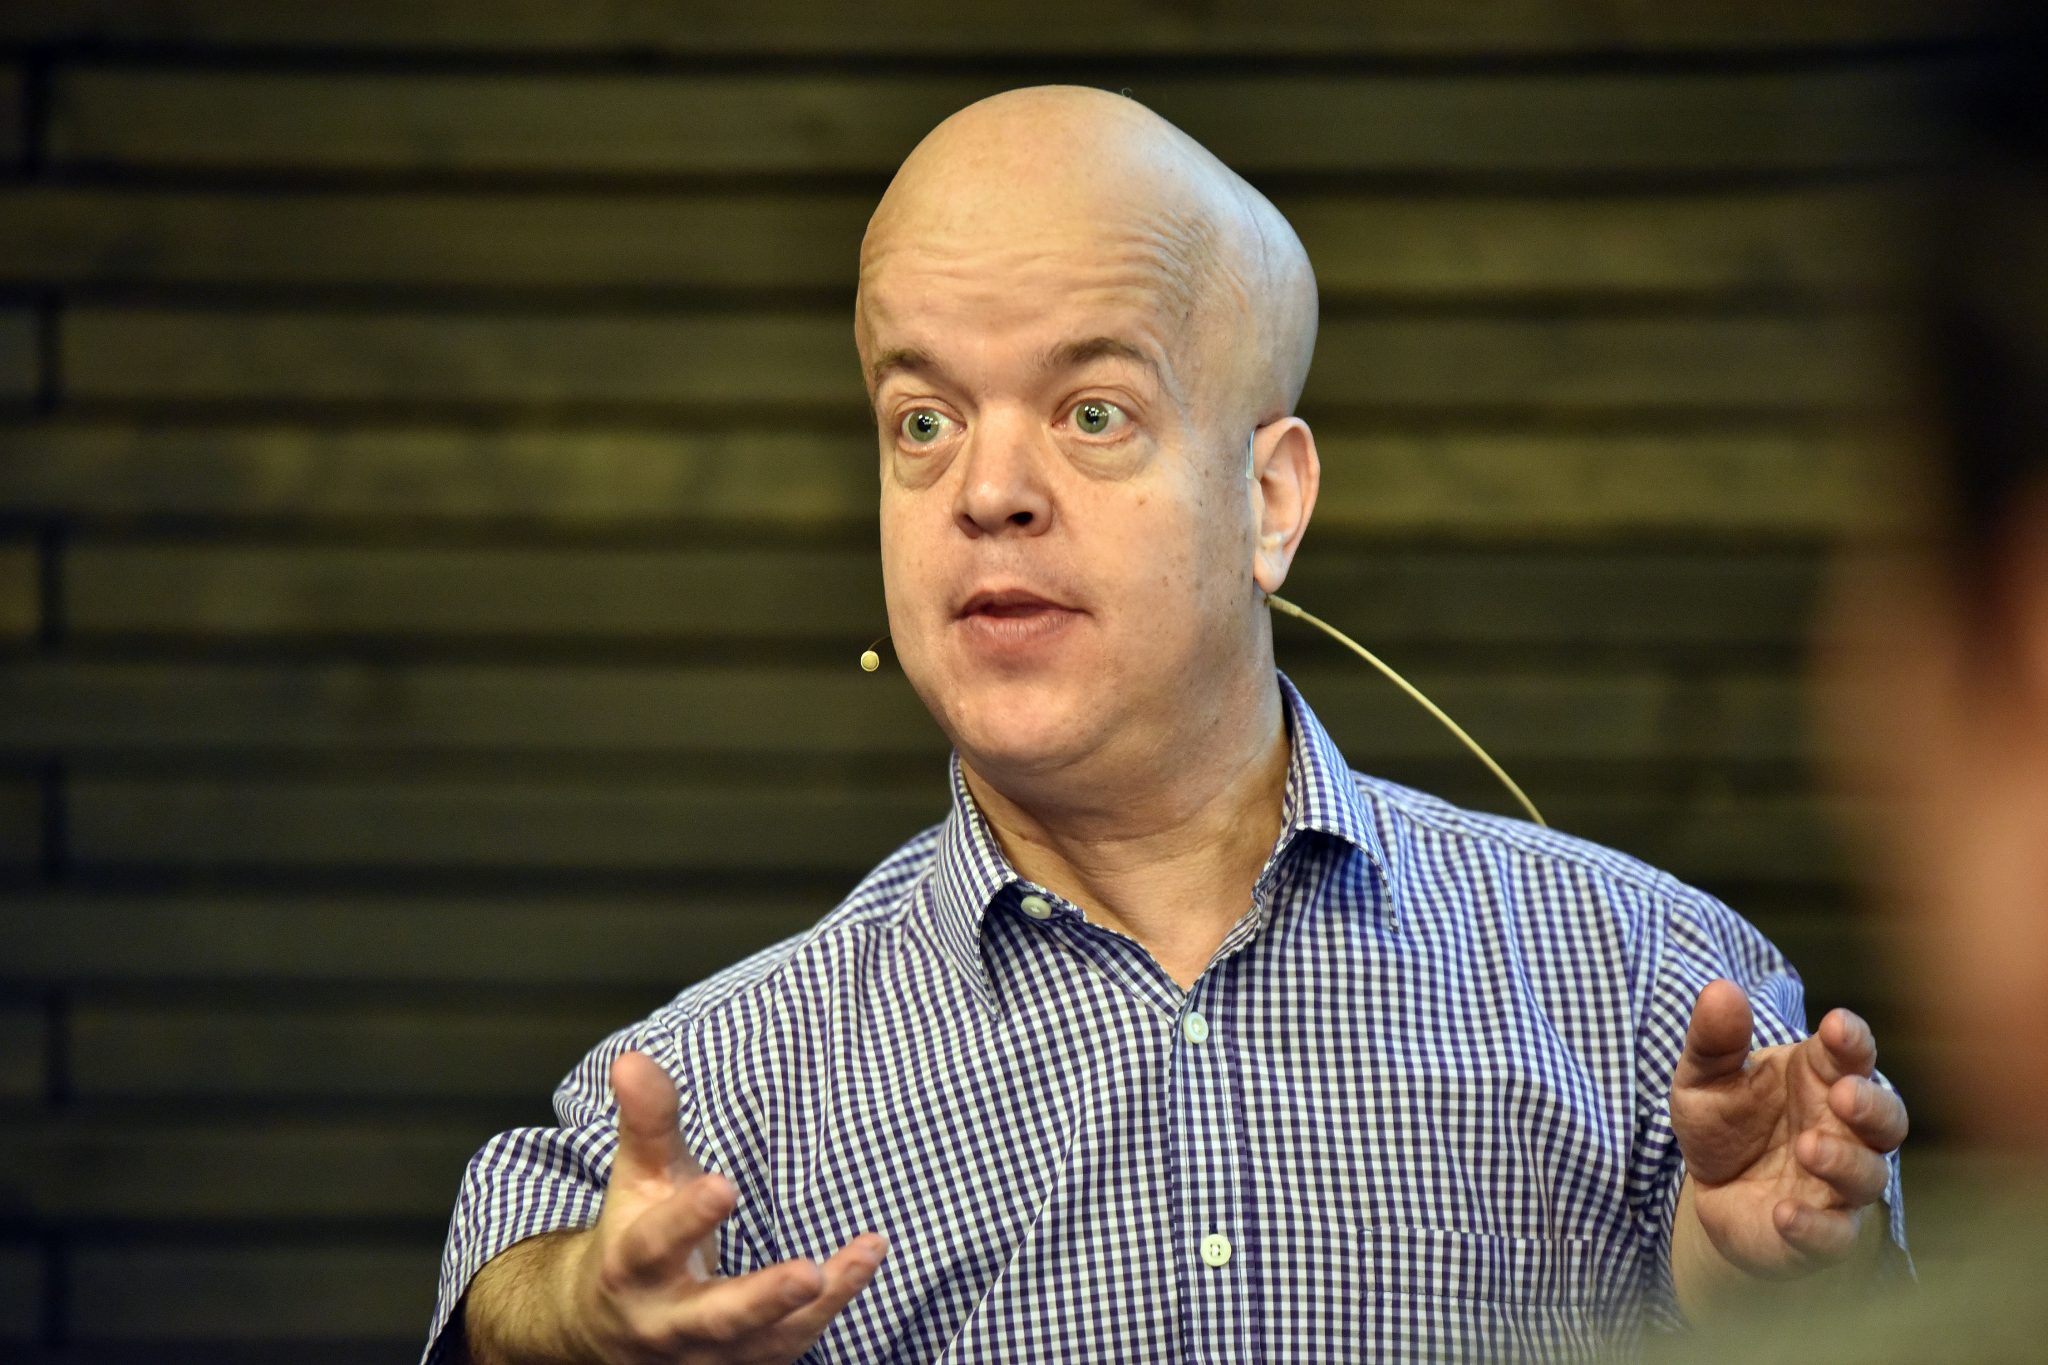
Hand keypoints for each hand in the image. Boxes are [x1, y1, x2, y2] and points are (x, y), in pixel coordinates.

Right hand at [566, 1051, 886, 1363]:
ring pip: (765, 1342)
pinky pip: (788, 1348)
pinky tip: (863, 1264)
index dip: (687, 1218)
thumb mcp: (638, 1177)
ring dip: (819, 1307)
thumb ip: (647, 1122)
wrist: (607, 1327)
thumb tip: (632, 1059)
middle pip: (717, 1318)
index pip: (655, 1246)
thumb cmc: (635, 1232)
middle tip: (807, 1274)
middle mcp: (667, 1322)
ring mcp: (707, 1355)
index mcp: (632, 1268)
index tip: (724, 1184)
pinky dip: (829, 1312)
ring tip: (863, 1255)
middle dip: (763, 1299)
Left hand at [1668, 981, 1906, 1291]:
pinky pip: (1833, 1235)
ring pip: (1868, 1175)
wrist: (1712, 1195)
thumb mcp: (1704, 1078)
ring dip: (1843, 1161)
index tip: (1836, 1027)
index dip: (1852, 1040)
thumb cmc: (1725, 1124)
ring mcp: (1839, 1184)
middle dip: (1871, 1104)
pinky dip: (1814, 1226)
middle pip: (1885, 1117)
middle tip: (1842, 1095)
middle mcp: (1843, 1130)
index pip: (1853, 1054)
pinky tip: (1784, 1214)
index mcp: (1821, 1078)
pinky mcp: (1823, 1234)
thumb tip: (1720, 990)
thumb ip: (1714, 1040)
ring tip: (1808, 1148)